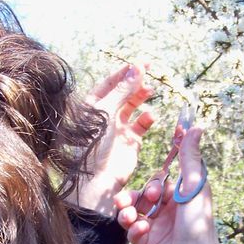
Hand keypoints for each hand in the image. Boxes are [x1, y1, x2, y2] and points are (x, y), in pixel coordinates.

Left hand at [67, 64, 155, 215]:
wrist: (96, 180)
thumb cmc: (93, 144)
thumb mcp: (105, 112)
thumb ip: (122, 90)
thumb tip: (137, 69)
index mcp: (93, 106)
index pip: (110, 83)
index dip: (125, 73)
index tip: (141, 64)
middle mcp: (105, 116)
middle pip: (123, 92)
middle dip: (136, 82)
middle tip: (150, 73)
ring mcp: (118, 128)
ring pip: (133, 106)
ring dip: (141, 97)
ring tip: (150, 91)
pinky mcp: (131, 142)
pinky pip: (142, 125)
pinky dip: (147, 118)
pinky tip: (150, 116)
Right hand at [114, 128, 233, 243]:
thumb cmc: (198, 225)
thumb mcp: (194, 186)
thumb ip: (190, 157)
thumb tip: (196, 127)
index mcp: (182, 195)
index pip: (165, 175)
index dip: (158, 170)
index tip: (154, 158)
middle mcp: (169, 209)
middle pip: (144, 192)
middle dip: (140, 193)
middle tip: (150, 198)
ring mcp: (156, 226)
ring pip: (132, 209)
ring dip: (128, 209)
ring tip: (130, 214)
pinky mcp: (145, 242)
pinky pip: (131, 228)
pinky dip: (134, 228)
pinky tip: (142, 232)